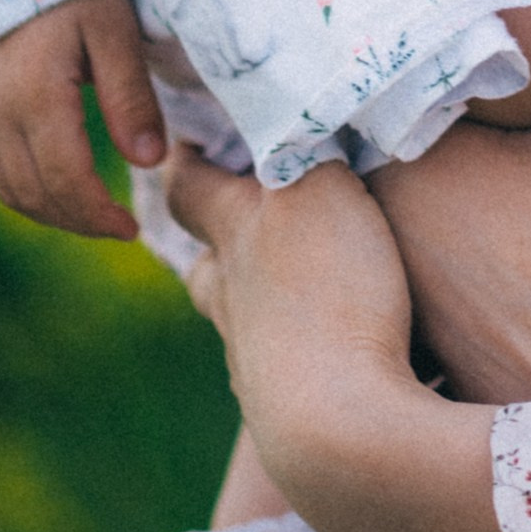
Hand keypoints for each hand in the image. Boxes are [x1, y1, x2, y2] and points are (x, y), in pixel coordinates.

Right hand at [0, 0, 165, 238]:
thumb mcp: (115, 32)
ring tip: (93, 215)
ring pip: (8, 187)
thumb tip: (149, 162)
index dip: (96, 214)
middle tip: (118, 228)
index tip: (130, 228)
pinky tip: (56, 190)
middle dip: (78, 221)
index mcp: (36, 95)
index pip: (64, 178)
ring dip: (50, 212)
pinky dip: (23, 190)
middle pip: (34, 193)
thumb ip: (130, 97)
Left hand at [167, 148, 511, 531]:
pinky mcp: (292, 425)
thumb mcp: (320, 189)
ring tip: (303, 296)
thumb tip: (283, 94)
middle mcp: (232, 307)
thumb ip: (303, 141)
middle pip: (206, 273)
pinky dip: (304, 362)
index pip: (188, 190)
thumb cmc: (331, 295)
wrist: (343, 437)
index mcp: (234, 242)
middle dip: (219, 247)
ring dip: (260, 311)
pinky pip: (287, 380)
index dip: (187, 162)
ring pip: (243, 331)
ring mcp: (257, 373)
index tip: (191, 139)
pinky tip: (344, 360)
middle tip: (250, 223)